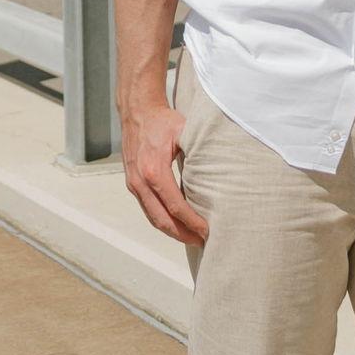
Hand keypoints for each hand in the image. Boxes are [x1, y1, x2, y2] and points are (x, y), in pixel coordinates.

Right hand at [122, 99, 208, 245]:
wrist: (137, 111)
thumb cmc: (163, 121)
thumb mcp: (185, 133)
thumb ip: (199, 153)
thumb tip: (221, 174)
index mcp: (154, 171)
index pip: (175, 206)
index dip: (192, 222)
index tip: (207, 231)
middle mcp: (141, 181)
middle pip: (162, 220)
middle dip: (183, 234)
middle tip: (202, 242)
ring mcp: (134, 184)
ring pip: (153, 218)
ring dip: (172, 231)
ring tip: (192, 238)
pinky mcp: (133, 183)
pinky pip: (148, 208)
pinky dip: (163, 220)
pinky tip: (178, 224)